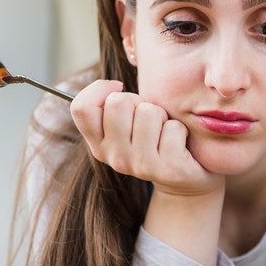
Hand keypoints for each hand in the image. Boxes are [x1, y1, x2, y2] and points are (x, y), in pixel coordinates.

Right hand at [70, 80, 221, 197]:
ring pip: (148, 112)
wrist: (185, 178)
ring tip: (164, 132)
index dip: (99, 89)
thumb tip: (115, 86)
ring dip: (162, 115)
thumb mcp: (127, 124)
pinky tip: (179, 144)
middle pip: (117, 102)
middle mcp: (114, 157)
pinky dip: (180, 129)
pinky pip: (173, 128)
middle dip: (139, 101)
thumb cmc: (155, 139)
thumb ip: (113, 107)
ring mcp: (140, 166)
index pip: (81, 108)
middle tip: (149, 120)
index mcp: (98, 144)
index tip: (119, 89)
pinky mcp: (167, 170)